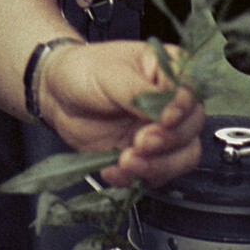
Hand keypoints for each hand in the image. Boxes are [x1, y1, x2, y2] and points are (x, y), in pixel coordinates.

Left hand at [38, 40, 205, 187]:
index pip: (192, 90)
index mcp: (168, 70)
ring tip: (126, 161)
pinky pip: (155, 175)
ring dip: (157, 165)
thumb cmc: (85, 71)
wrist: (57, 94)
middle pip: (192, 128)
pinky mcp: (147, 156)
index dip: (183, 108)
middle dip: (168, 141)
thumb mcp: (112, 74)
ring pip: (182, 157)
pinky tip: (113, 169)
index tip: (166, 119)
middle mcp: (171, 103)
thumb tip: (167, 112)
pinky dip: (136, 178)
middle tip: (141, 141)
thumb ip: (141, 93)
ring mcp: (161, 132)